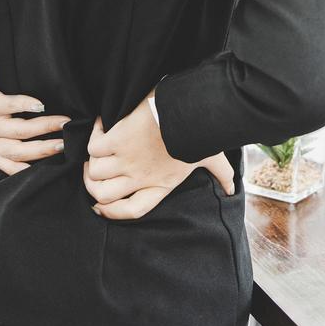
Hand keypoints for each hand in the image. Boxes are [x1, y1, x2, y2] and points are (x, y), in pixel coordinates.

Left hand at [0, 70, 69, 175]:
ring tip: (63, 123)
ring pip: (19, 131)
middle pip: (19, 152)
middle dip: (45, 150)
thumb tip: (48, 139)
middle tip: (65, 145)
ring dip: (44, 128)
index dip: (28, 172)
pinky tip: (41, 105)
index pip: (10, 167)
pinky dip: (26, 105)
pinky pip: (10, 106)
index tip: (49, 172)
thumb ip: (13, 138)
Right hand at [83, 94, 234, 219]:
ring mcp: (126, 159)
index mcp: (160, 185)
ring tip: (97, 150)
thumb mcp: (211, 158)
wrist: (189, 112)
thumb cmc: (199, 134)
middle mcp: (139, 177)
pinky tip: (102, 124)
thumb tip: (233, 190)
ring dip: (92, 161)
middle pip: (103, 195)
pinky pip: (93, 146)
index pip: (132, 211)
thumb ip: (221, 175)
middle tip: (95, 172)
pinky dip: (94, 135)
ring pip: (95, 172)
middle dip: (94, 186)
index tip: (100, 208)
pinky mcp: (117, 139)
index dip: (112, 214)